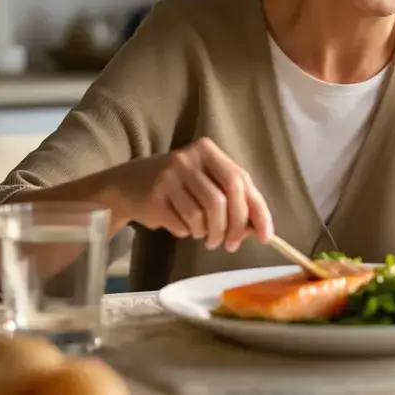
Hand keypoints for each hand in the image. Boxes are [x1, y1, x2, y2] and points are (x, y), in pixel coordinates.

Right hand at [130, 137, 274, 251]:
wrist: (128, 185)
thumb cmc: (178, 185)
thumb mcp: (206, 181)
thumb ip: (234, 198)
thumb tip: (260, 228)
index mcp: (207, 150)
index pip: (240, 181)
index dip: (257, 211)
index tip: (267, 236)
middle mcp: (188, 159)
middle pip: (224, 199)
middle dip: (234, 228)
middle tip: (232, 245)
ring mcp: (169, 177)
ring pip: (203, 216)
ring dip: (210, 234)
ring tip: (206, 237)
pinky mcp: (154, 197)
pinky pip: (183, 225)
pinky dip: (189, 232)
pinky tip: (184, 227)